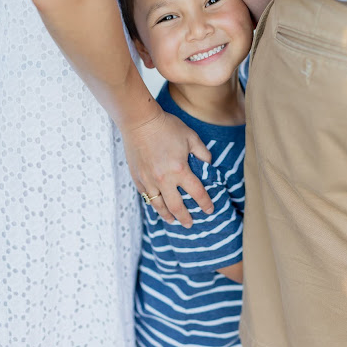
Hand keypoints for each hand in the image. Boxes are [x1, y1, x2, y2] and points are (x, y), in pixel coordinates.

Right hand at [122, 108, 213, 226]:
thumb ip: (202, 153)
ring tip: (173, 221)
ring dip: (168, 216)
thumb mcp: (191, 137)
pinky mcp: (137, 178)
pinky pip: (146, 197)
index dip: (205, 204)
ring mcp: (148, 180)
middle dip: (185, 218)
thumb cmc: (167, 127)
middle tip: (190, 224)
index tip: (209, 210)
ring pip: (159, 206)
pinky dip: (154, 204)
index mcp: (180, 170)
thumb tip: (209, 166)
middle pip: (177, 207)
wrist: (140, 121)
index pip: (197, 193)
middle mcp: (164, 180)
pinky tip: (158, 206)